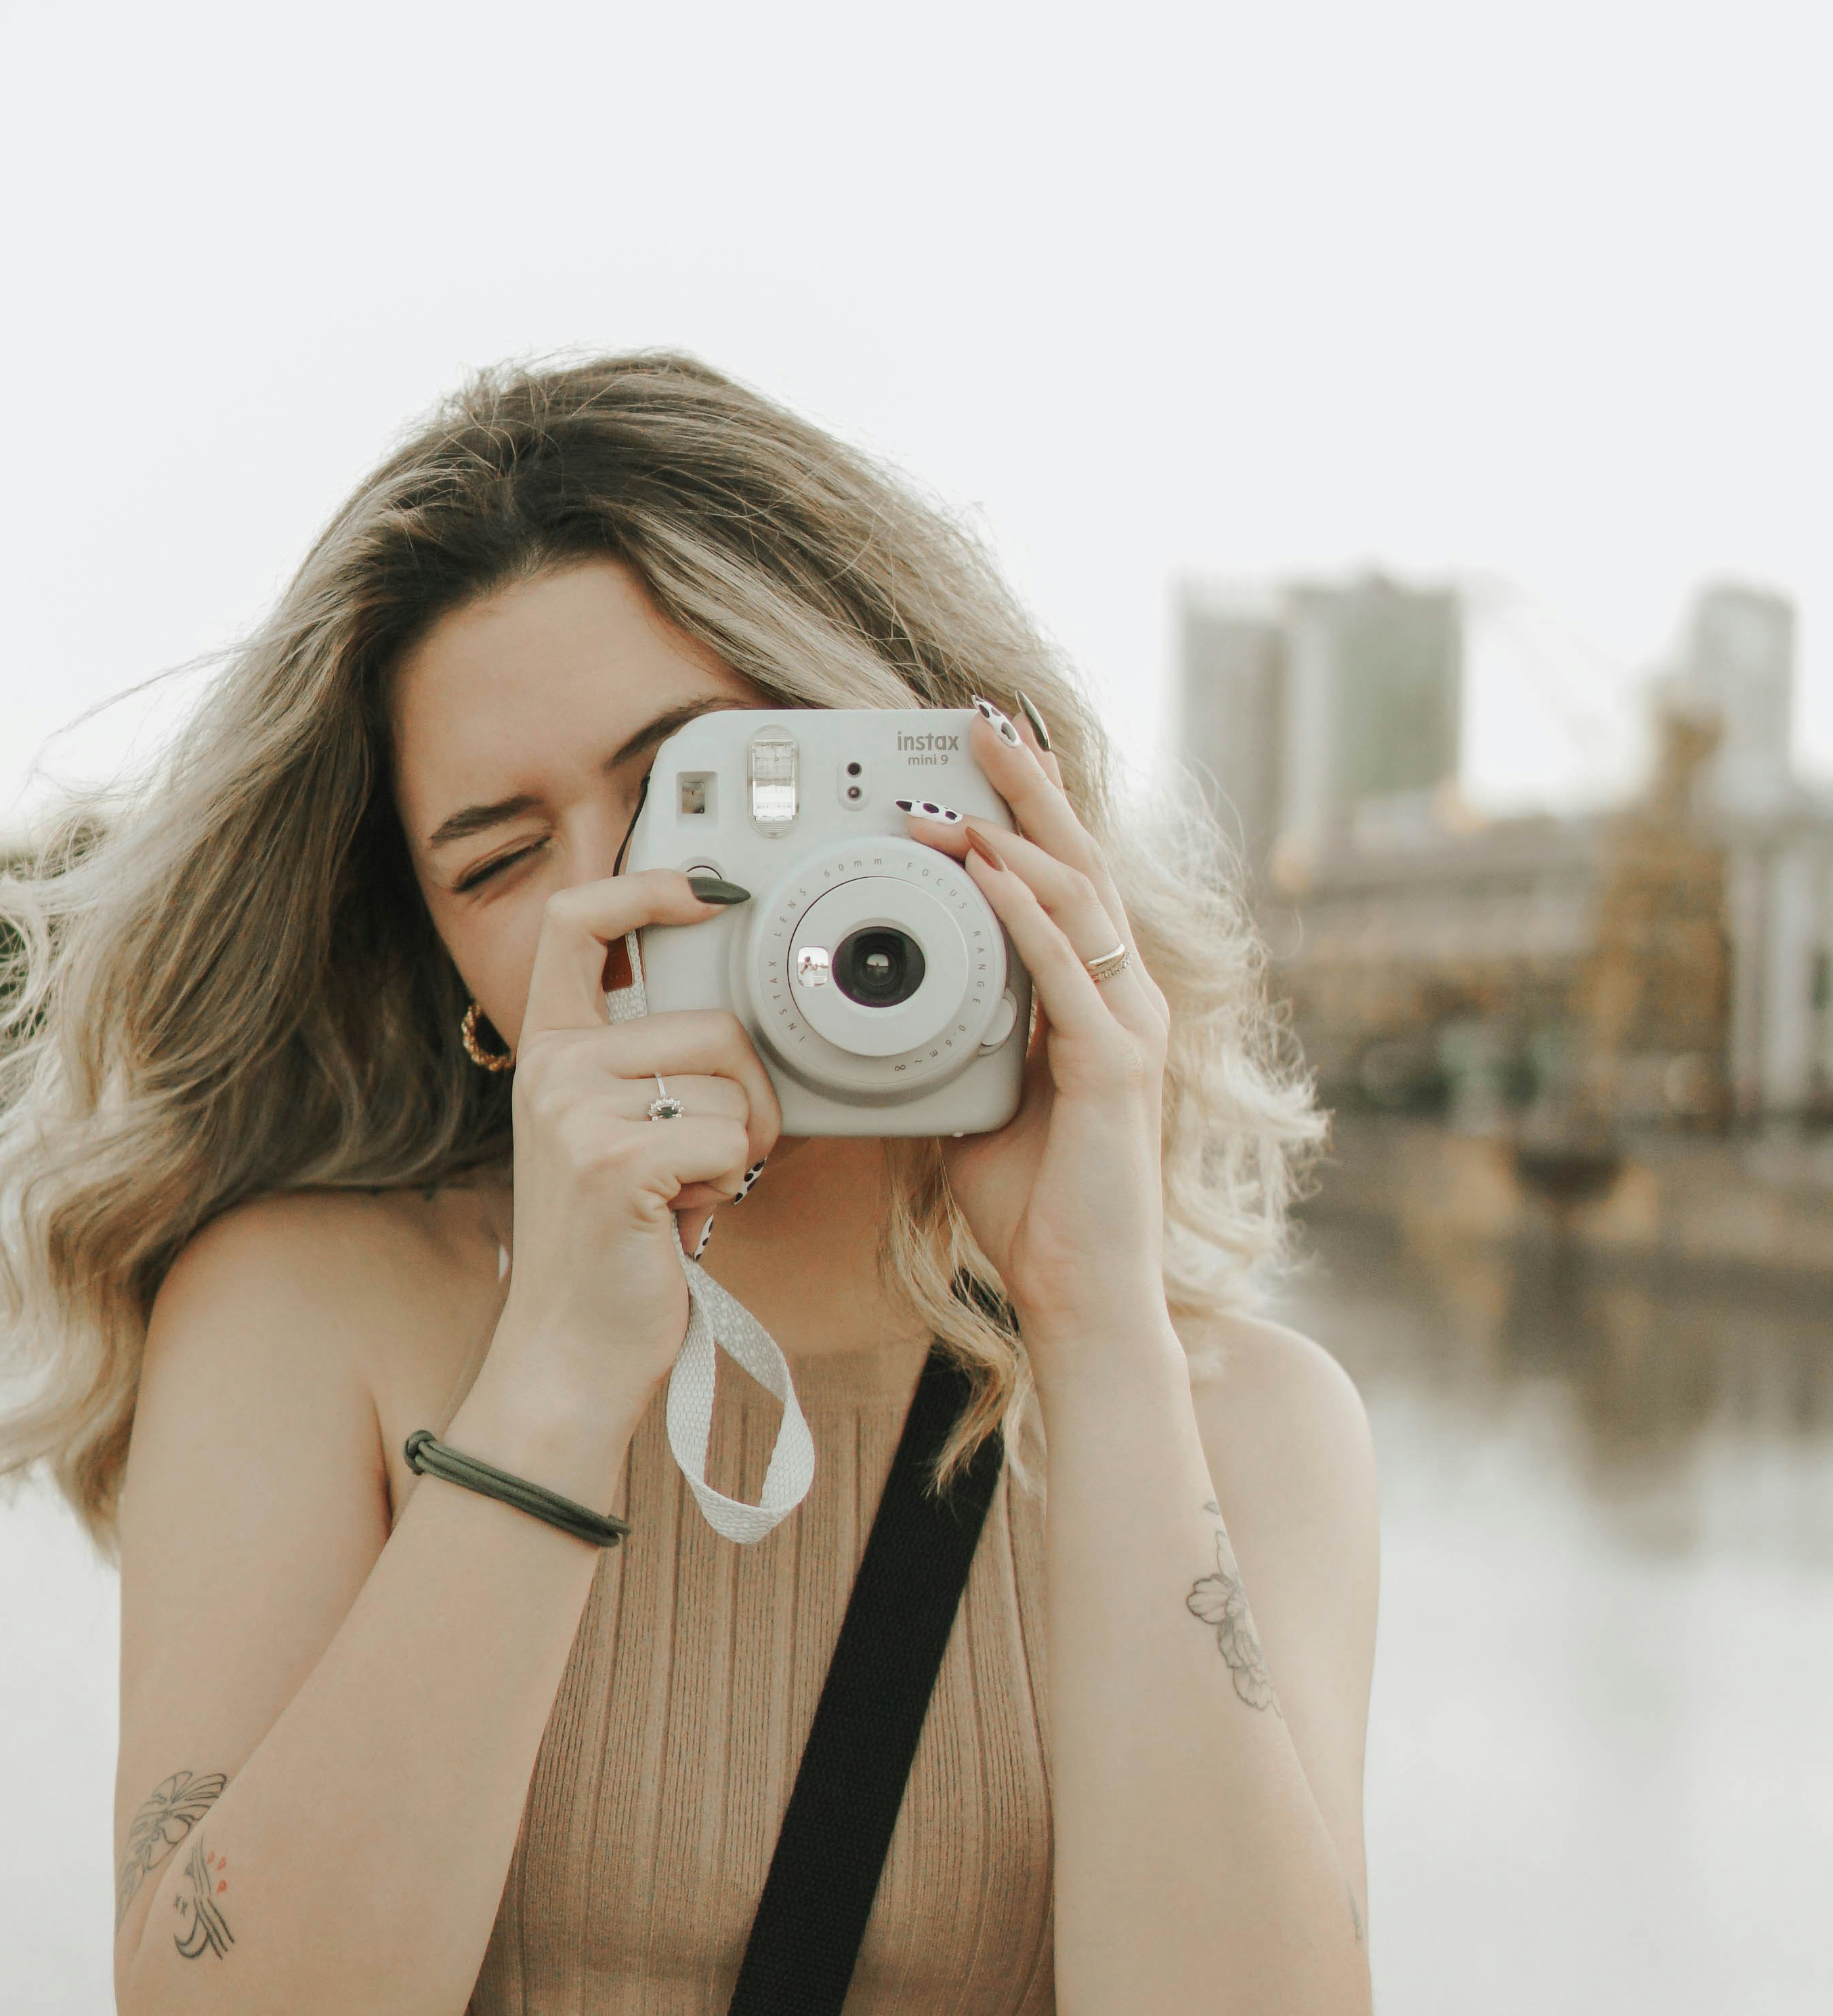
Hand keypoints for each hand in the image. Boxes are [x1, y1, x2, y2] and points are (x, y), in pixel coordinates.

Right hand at [478, 870, 782, 1449]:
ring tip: (686, 1193)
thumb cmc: (610, 1247)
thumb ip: (642, 1067)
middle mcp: (552, 1068)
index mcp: (549, 1049)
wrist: (569, 1352)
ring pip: (729, 1086)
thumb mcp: (606, 1134)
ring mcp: (576, 1111)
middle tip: (711, 1159)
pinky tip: (682, 1217)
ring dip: (738, 1148)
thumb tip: (735, 1015)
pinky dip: (728, 1184)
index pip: (577, 922)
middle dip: (746, 1096)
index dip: (646, 887)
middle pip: (711, 1025)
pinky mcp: (613, 1160)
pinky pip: (727, 1139)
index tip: (709, 893)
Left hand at [911, 711, 1173, 1347]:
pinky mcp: (1114, 1067)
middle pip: (1079, 863)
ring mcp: (1126, 1030)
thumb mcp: (977, 1106)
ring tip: (955, 793)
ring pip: (1075, 902)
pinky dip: (1021, 916)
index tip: (980, 760)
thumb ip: (955, 1048)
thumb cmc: (1035, 1210)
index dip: (1027, 813)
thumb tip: (888, 1016)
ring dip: (1009, 838)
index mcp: (1093, 1003)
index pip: (1063, 882)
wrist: (1081, 1294)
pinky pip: (1062, 972)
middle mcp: (1122, 1001)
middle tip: (980, 721)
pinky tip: (983, 875)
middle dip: (1029, 786)